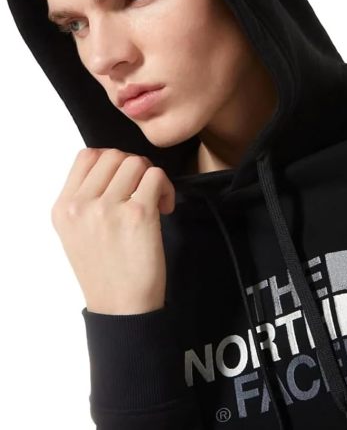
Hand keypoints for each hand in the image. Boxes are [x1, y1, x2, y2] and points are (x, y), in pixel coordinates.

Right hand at [51, 148, 175, 314]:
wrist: (122, 308)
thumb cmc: (106, 271)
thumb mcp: (76, 232)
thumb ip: (86, 197)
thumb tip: (117, 165)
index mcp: (63, 208)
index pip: (86, 156)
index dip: (111, 161)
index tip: (123, 181)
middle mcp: (81, 206)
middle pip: (114, 155)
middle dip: (134, 167)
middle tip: (143, 191)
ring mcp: (108, 209)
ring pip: (136, 162)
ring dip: (151, 176)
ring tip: (155, 200)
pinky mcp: (138, 215)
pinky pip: (156, 176)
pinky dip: (165, 188)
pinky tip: (165, 208)